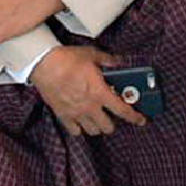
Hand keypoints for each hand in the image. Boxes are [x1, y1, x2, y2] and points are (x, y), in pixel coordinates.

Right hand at [29, 46, 143, 138]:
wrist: (43, 64)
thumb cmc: (68, 59)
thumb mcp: (92, 54)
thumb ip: (107, 60)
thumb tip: (117, 61)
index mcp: (100, 93)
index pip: (123, 110)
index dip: (134, 117)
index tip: (141, 120)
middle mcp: (90, 107)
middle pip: (108, 127)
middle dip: (113, 123)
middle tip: (112, 116)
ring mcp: (76, 113)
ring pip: (92, 131)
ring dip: (97, 127)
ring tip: (97, 119)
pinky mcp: (62, 115)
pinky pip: (74, 131)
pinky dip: (79, 129)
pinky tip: (80, 123)